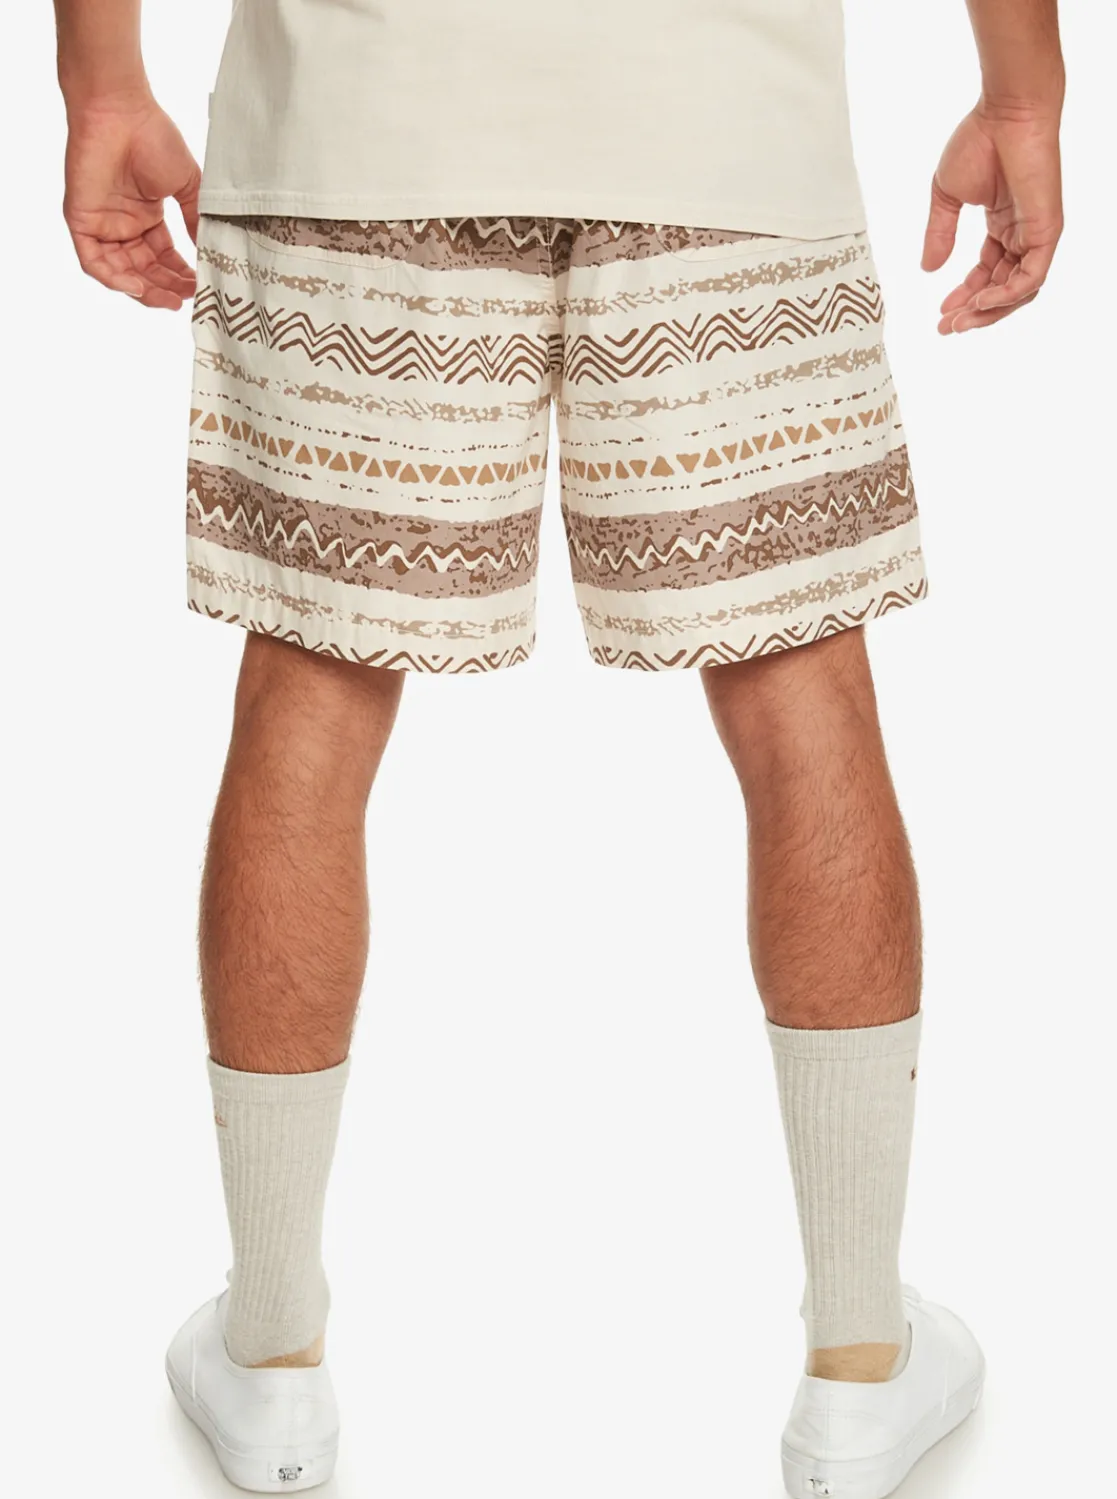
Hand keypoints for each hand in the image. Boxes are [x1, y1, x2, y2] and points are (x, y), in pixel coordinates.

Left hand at [63, 93, 200, 310]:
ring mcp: (102, 224)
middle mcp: (123, 224)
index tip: (200, 286)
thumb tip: (210, 251)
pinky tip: (139, 286)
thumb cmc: (153, 137)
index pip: (162, 257)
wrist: (120, 112)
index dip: (180, 275)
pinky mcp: (82, 221)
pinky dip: (115, 280)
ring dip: (145, 290)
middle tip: (187, 300)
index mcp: (146, 215)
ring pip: (121, 273)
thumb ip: (196, 219)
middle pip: (144, 270)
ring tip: (169, 299)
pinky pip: (94, 263)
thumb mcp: (187, 185)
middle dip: (165, 288)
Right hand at [922, 103, 1062, 334]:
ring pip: (1019, 290)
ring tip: (960, 321)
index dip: (964, 296)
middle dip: (974, 312)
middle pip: (1003, 288)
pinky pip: (1031, 277)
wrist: (1007, 113)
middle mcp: (1021, 233)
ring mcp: (1036, 233)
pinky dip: (1007, 295)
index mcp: (1002, 224)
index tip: (941, 314)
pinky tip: (981, 302)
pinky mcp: (1046, 231)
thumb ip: (939, 234)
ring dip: (989, 310)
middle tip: (947, 327)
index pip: (987, 272)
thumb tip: (928, 269)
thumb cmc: (980, 141)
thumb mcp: (946, 197)